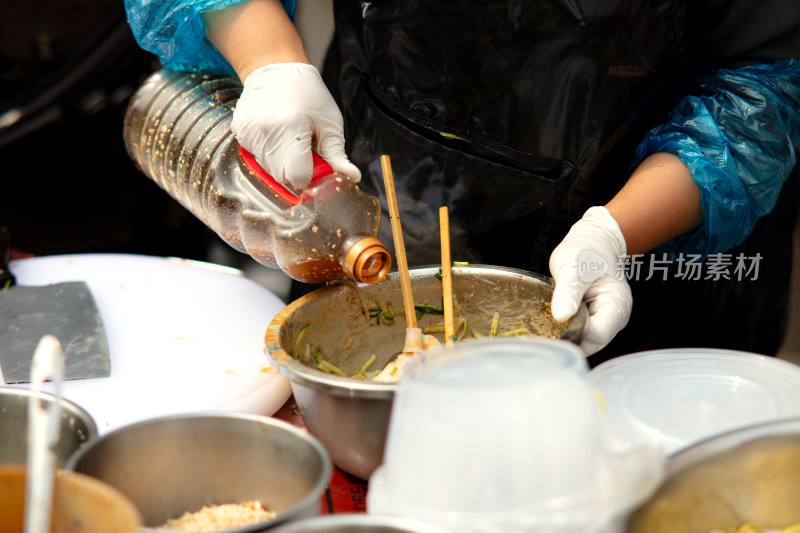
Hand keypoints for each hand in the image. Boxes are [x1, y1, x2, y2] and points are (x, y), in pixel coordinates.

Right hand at [231, 63, 360, 188]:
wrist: (276, 68)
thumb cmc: (308, 94)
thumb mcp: (330, 121)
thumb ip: (336, 153)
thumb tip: (352, 177)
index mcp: (291, 128)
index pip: (297, 176)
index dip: (309, 174)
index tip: (313, 162)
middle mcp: (266, 132)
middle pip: (281, 177)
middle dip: (295, 169)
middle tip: (302, 147)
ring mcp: (249, 133)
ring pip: (268, 168)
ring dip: (281, 160)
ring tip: (288, 135)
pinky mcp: (240, 133)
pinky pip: (256, 156)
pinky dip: (268, 151)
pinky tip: (275, 132)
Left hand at [549, 206, 631, 354]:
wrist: (592, 243)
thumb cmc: (587, 251)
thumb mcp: (574, 267)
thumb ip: (568, 291)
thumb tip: (561, 316)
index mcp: (617, 305)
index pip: (598, 334)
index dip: (576, 333)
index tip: (553, 325)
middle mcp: (614, 319)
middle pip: (592, 343)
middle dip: (568, 340)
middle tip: (542, 330)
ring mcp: (603, 321)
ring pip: (584, 341)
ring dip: (565, 337)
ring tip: (544, 325)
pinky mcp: (591, 321)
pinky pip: (578, 333)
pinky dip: (564, 331)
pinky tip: (548, 324)